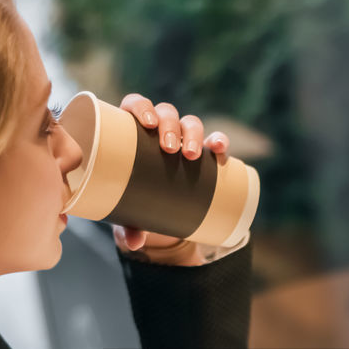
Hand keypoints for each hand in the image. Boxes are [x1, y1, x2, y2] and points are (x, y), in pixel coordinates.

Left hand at [112, 93, 230, 260]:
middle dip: (170, 126)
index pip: (135, 105)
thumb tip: (133, 243)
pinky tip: (220, 148)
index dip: (141, 106)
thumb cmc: (133, 201)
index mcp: (133, 130)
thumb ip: (128, 225)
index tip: (146, 123)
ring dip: (193, 133)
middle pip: (166, 113)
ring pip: (190, 123)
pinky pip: (214, 141)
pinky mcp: (202, 154)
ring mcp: (182, 140)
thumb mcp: (129, 212)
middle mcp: (159, 130)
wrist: (157, 210)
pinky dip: (219, 141)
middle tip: (170, 150)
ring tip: (192, 155)